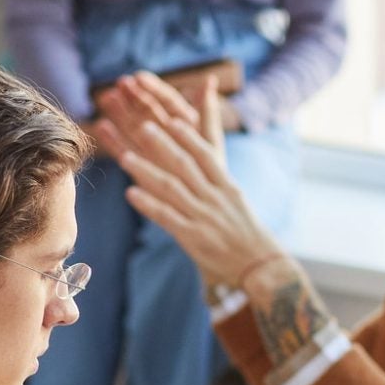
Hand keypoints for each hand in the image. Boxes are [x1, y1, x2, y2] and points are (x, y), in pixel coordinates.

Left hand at [103, 73, 278, 286]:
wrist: (258, 264)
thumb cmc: (244, 231)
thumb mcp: (235, 200)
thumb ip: (217, 181)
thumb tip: (201, 163)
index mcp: (226, 186)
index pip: (206, 156)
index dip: (189, 137)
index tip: (173, 119)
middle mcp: (214, 198)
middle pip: (185, 166)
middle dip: (163, 145)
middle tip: (143, 126)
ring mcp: (203, 217)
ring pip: (172, 188)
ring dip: (147, 172)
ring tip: (126, 158)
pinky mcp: (193, 237)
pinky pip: (167, 217)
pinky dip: (149, 204)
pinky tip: (131, 194)